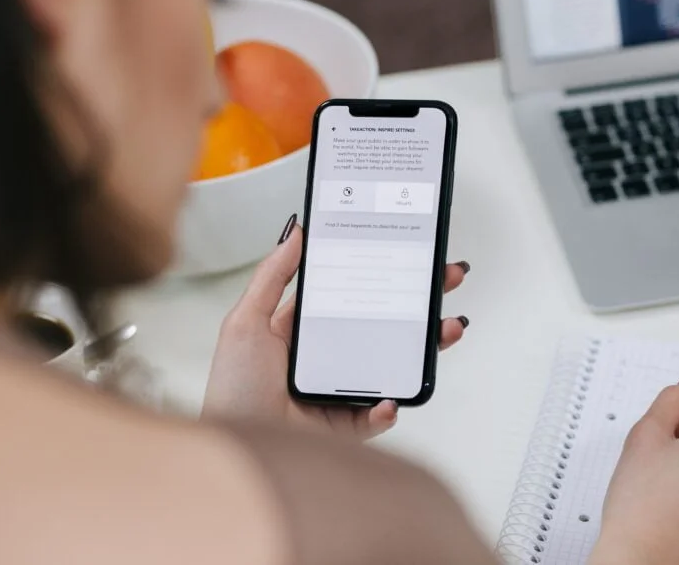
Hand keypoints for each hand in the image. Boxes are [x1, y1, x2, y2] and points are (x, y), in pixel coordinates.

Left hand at [201, 218, 470, 438]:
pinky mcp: (348, 426)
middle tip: (445, 279)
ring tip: (446, 328)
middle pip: (384, 323)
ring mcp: (342, 391)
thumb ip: (272, 276)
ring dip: (425, 347)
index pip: (353, 295)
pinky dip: (390, 406)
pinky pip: (379, 414)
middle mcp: (327, 358)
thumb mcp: (245, 321)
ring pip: (394, 364)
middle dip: (419, 301)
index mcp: (304, 330)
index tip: (408, 254)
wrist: (236, 446)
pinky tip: (390, 396)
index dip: (381, 274)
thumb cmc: (232, 388)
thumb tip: (296, 233)